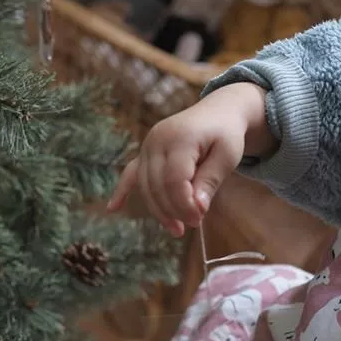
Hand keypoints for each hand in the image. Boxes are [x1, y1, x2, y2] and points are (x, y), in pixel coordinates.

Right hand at [107, 83, 271, 236]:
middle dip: (173, 210)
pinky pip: (130, 173)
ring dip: (158, 210)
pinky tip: (113, 208)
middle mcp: (157, 140)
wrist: (218, 112)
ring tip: (176, 228)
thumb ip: (210, 181)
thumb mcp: (227, 156)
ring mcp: (147, 146)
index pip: (174, 180)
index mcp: (180, 138)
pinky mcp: (145, 152)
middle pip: (156, 185)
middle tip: (193, 224)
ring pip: (145, 186)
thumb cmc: (226, 134)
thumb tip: (197, 208)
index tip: (198, 220)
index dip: (183, 205)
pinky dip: (122, 191)